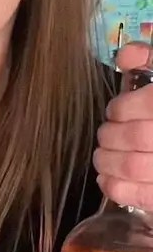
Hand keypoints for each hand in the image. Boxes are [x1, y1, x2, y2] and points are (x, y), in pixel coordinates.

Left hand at [95, 42, 152, 209]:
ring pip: (134, 167)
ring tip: (102, 155)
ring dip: (107, 160)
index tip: (115, 111)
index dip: (121, 108)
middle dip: (111, 134)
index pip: (148, 105)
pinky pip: (141, 196)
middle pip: (138, 136)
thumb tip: (126, 55)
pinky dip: (115, 188)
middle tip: (106, 134)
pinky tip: (107, 178)